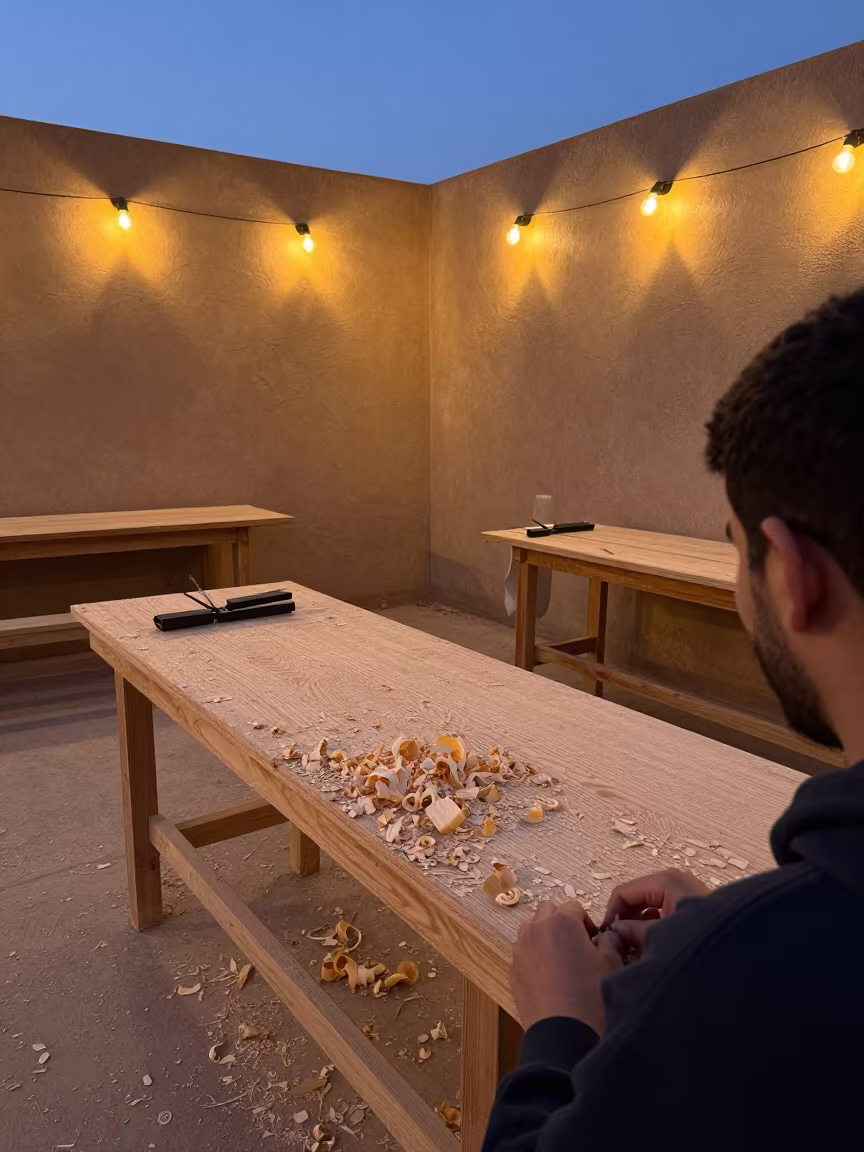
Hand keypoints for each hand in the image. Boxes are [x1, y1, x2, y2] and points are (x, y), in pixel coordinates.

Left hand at [510, 901, 622, 1034]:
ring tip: (561, 960)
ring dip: (545, 935)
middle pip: (548, 911)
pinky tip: (549, 977)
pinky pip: (523, 951)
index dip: (586, 922)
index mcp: (562, 922)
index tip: (593, 941)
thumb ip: (610, 941)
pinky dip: (534, 956)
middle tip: (577, 945)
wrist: (563, 1033)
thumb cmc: (589, 997)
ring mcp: (521, 948)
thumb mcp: (610, 963)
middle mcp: (537, 929)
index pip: (574, 908)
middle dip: (562, 922)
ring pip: (531, 929)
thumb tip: (608, 936)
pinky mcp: (513, 969)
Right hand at [602, 869, 709, 950]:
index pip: (624, 891)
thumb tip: (615, 930)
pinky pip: (665, 911)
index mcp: (665, 881)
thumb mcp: (660, 935)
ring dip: (640, 923)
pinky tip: (653, 944)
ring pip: (651, 905)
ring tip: (635, 946)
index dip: (612, 913)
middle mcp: (675, 880)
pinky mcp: (694, 906)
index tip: (606, 935)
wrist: (741, 951)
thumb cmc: (699, 939)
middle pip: (638, 896)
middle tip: (619, 942)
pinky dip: (655, 925)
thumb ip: (633, 931)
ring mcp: (686, 892)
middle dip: (626, 918)